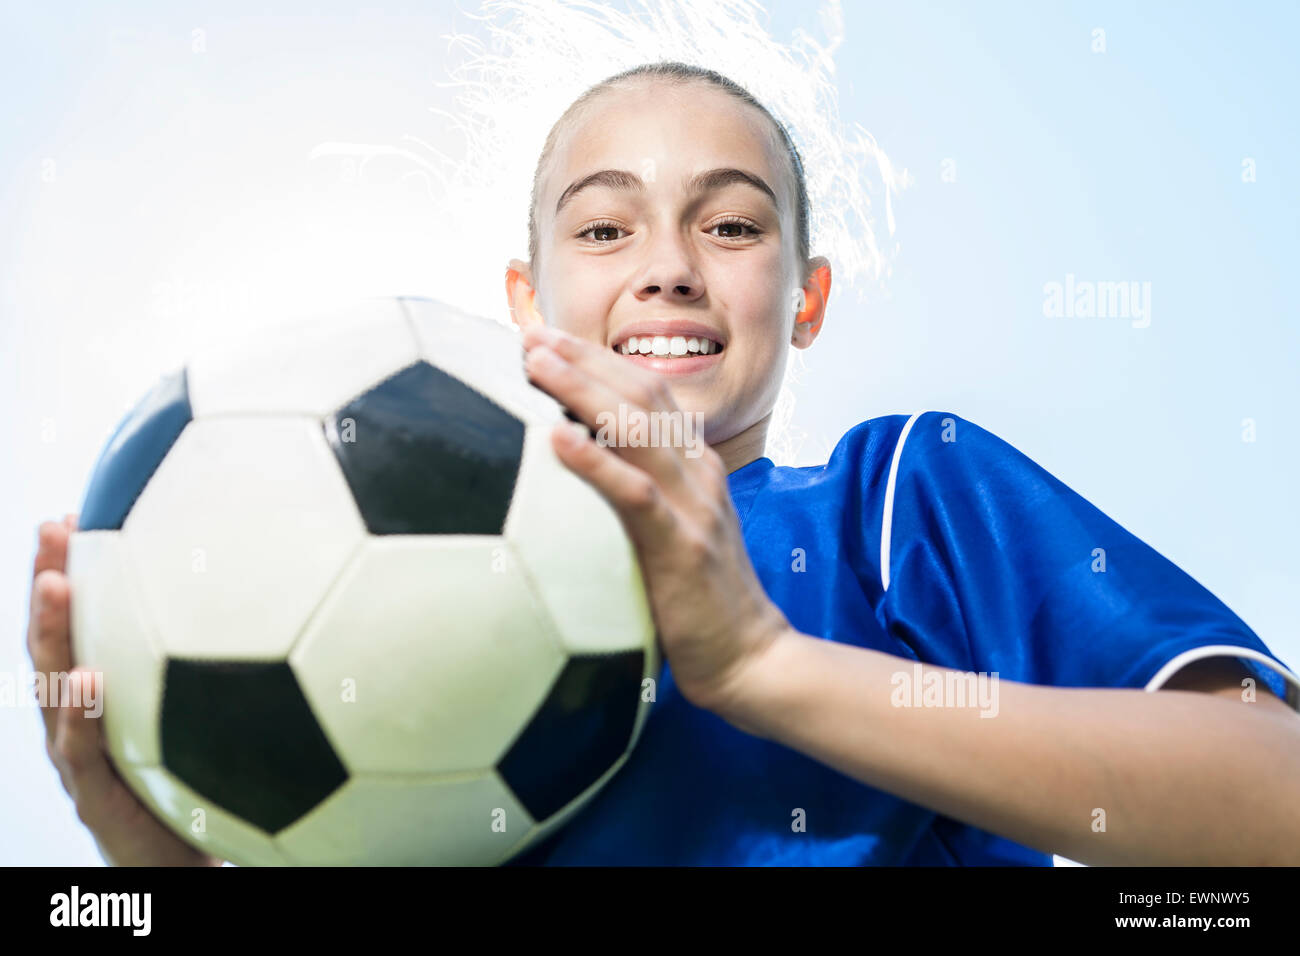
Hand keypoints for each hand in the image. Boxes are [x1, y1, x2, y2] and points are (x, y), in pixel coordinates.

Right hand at [27, 515, 222, 865]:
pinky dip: (81, 714)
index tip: (73, 511)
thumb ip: (230, 663)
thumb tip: (281, 593)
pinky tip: (87, 677)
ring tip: (55, 583)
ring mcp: (81, 756)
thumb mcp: (210, 717)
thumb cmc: (205, 787)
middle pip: (55, 642)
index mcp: (108, 693)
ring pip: (53, 688)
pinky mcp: (97, 796)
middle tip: (51, 526)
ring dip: (53, 634)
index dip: (70, 568)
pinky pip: (82, 751)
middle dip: (48, 582)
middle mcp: (83, 718)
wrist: (191, 863)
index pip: (82, 622)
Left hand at [521, 325, 789, 715]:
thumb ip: (642, 488)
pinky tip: (557, 439)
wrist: (752, 655)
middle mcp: (698, 472)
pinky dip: (595, 462)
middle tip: (529, 334)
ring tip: (535, 363)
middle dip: (584, 357)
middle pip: (641, 392)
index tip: (549, 336)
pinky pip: (634, 494)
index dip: (599, 357)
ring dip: (581, 390)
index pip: (648, 389)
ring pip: (636, 429)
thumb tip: (584, 462)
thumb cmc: (701, 596)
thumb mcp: (676, 527)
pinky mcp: (680, 546)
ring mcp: (693, 505)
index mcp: (696, 463)